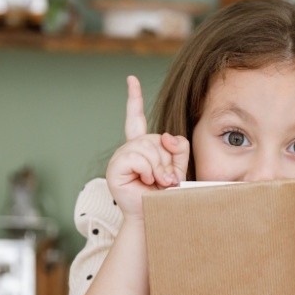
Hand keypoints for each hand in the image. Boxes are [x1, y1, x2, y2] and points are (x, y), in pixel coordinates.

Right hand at [105, 75, 189, 220]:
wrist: (157, 216)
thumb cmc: (167, 195)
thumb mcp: (179, 167)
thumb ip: (179, 147)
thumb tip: (165, 137)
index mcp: (141, 146)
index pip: (136, 118)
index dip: (134, 98)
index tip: (131, 79)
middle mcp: (128, 149)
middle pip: (155, 139)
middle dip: (167, 160)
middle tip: (167, 180)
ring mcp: (120, 158)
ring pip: (147, 148)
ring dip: (159, 167)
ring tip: (158, 182)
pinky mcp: (115, 168)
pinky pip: (137, 157)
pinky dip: (148, 170)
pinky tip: (146, 180)